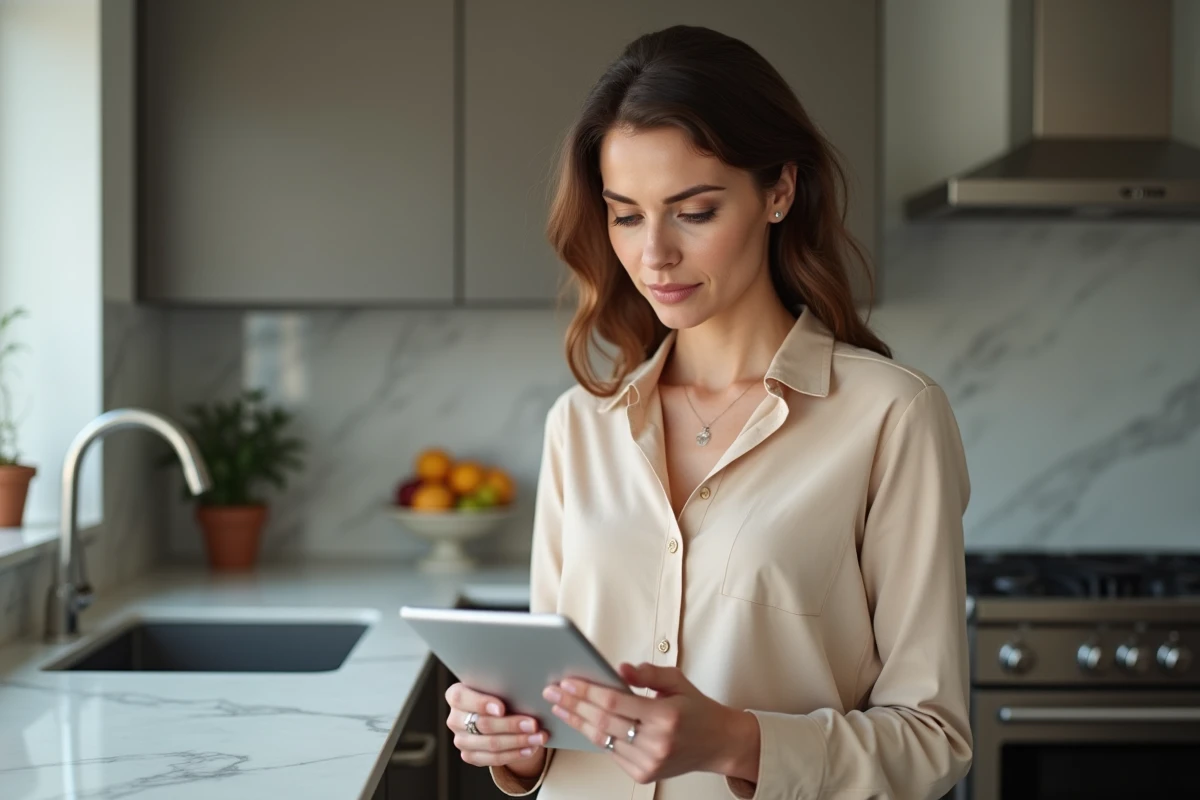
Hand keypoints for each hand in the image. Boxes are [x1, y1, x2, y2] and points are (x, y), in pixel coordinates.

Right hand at [445, 682, 549, 774]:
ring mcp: (460, 739)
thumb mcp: (497, 685)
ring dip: (518, 741)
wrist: (494, 711)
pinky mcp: (470, 755)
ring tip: (538, 737)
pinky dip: (514, 754)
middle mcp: (454, 718)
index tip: (502, 708)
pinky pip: (493, 759)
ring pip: (490, 744)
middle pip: (482, 724)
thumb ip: (503, 687)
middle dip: (511, 725)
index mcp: (456, 695)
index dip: (481, 704)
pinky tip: (530, 748)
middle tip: (533, 724)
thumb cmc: (498, 692)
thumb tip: (525, 693)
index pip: (461, 698)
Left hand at [542, 662, 759, 784]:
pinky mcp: (644, 774)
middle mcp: (657, 741)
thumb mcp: (677, 681)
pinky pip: (611, 753)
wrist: (719, 743)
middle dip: (573, 705)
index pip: (615, 702)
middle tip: (554, 692)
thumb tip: (619, 668)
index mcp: (665, 715)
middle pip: (603, 721)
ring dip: (577, 722)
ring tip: (560, 707)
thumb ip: (648, 673)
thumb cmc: (698, 710)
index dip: (587, 691)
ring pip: (603, 740)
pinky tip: (582, 723)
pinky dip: (594, 737)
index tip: (568, 682)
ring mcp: (649, 761)